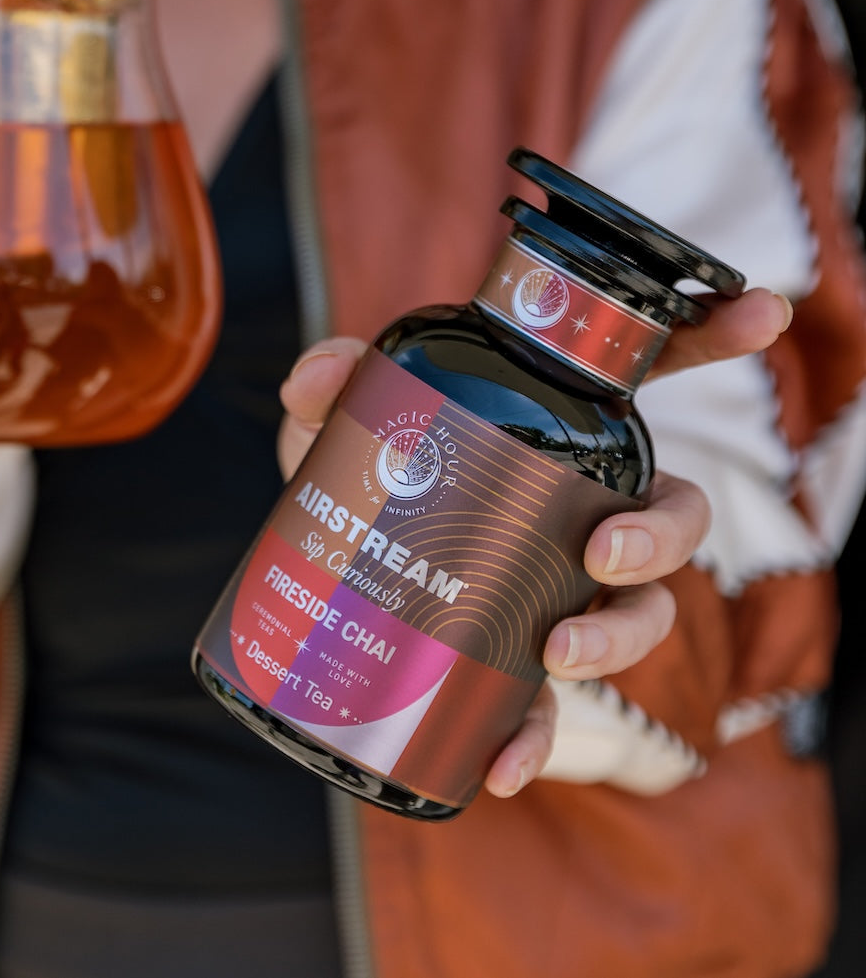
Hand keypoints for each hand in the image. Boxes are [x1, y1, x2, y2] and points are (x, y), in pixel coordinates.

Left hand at [276, 287, 793, 798]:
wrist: (329, 563)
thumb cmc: (365, 473)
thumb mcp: (348, 425)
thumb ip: (338, 389)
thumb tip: (314, 378)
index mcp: (554, 432)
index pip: (646, 378)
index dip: (711, 336)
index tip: (763, 311)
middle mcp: (582, 508)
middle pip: (674, 516)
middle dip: (662, 535)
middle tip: (603, 551)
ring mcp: (563, 589)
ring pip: (644, 612)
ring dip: (619, 638)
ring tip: (558, 652)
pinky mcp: (522, 662)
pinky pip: (557, 708)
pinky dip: (537, 740)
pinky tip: (500, 766)